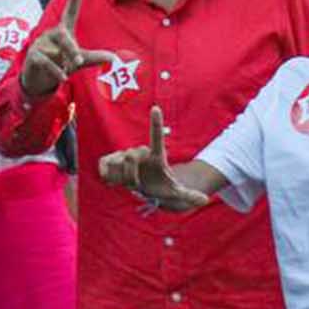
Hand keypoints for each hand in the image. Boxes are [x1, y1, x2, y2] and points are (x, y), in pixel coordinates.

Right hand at [18, 0, 116, 99]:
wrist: (38, 79)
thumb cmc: (60, 64)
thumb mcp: (79, 61)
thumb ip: (94, 57)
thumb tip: (114, 58)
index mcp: (64, 31)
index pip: (69, 13)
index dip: (73, 0)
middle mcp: (51, 34)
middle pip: (63, 34)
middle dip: (71, 48)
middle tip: (79, 61)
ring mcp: (40, 44)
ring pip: (56, 52)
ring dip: (64, 64)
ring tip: (67, 71)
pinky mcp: (32, 56)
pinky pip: (46, 62)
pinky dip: (56, 71)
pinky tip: (63, 78)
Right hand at [95, 106, 210, 211]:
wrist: (146, 188)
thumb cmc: (162, 187)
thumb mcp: (176, 194)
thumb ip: (189, 196)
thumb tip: (205, 199)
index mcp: (156, 155)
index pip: (156, 137)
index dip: (156, 123)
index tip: (156, 108)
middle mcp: (140, 151)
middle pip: (131, 156)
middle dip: (132, 175)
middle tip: (137, 184)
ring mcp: (125, 154)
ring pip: (118, 162)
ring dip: (122, 177)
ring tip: (129, 182)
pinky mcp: (112, 160)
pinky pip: (104, 163)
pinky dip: (105, 173)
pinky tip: (112, 182)